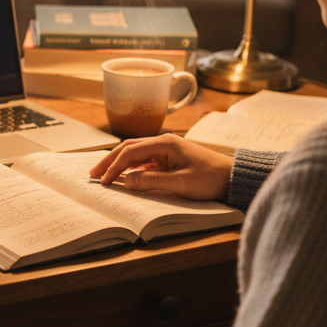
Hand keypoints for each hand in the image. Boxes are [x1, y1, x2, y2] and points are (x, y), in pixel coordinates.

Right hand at [90, 134, 232, 200]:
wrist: (232, 177)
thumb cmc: (210, 178)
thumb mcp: (180, 183)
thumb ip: (150, 182)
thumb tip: (125, 181)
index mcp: (164, 143)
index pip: (130, 153)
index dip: (114, 167)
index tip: (102, 180)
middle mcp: (162, 142)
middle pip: (128, 148)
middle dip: (109, 161)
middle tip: (93, 173)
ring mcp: (165, 150)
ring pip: (134, 154)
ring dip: (118, 163)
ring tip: (103, 174)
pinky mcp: (169, 159)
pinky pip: (144, 161)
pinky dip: (131, 168)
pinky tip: (124, 176)